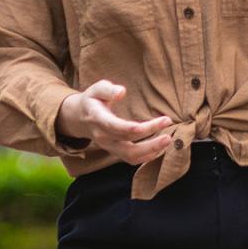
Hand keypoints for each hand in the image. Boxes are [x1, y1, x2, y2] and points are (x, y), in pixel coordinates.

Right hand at [57, 80, 172, 164]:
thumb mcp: (96, 89)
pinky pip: (132, 159)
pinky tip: (160, 147)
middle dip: (151, 140)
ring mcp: (109, 147)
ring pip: (131, 156)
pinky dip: (147, 156)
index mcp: (98, 120)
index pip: (119, 128)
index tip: (162, 121)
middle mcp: (103, 137)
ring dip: (151, 151)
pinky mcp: (115, 151)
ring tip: (168, 140)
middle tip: (169, 129)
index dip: (140, 128)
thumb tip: (122, 91)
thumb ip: (108, 90)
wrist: (79, 118)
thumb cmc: (92, 100)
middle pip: (128, 145)